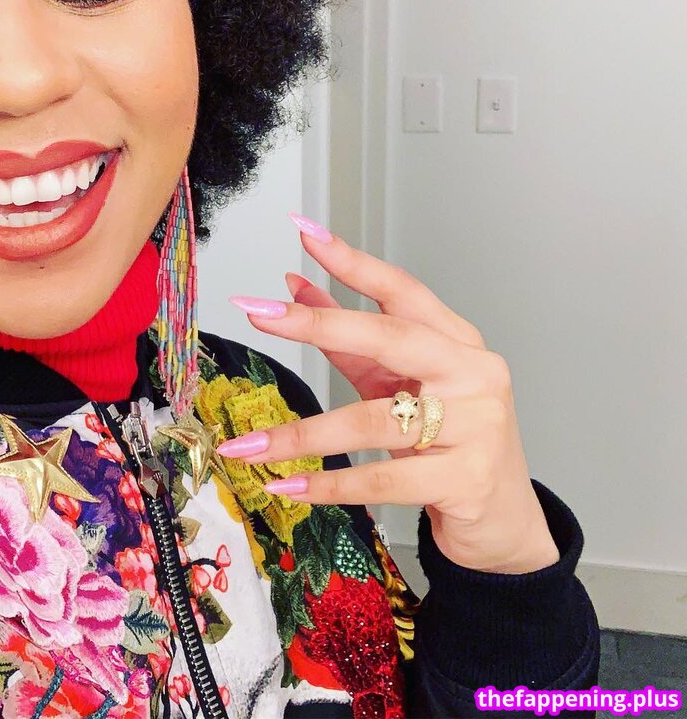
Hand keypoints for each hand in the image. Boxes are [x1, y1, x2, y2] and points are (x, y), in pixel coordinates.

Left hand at [219, 215, 559, 574]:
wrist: (504, 518)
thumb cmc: (447, 440)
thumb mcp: (396, 383)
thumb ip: (348, 339)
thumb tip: (294, 289)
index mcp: (455, 342)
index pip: (401, 290)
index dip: (353, 261)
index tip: (305, 233)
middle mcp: (472, 374)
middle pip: (390, 337)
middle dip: (318, 323)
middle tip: (259, 314)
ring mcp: (475, 427)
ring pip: (372, 420)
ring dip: (301, 435)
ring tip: (246, 446)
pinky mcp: (465, 480)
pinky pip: (382, 479)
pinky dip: (328, 484)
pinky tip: (286, 487)